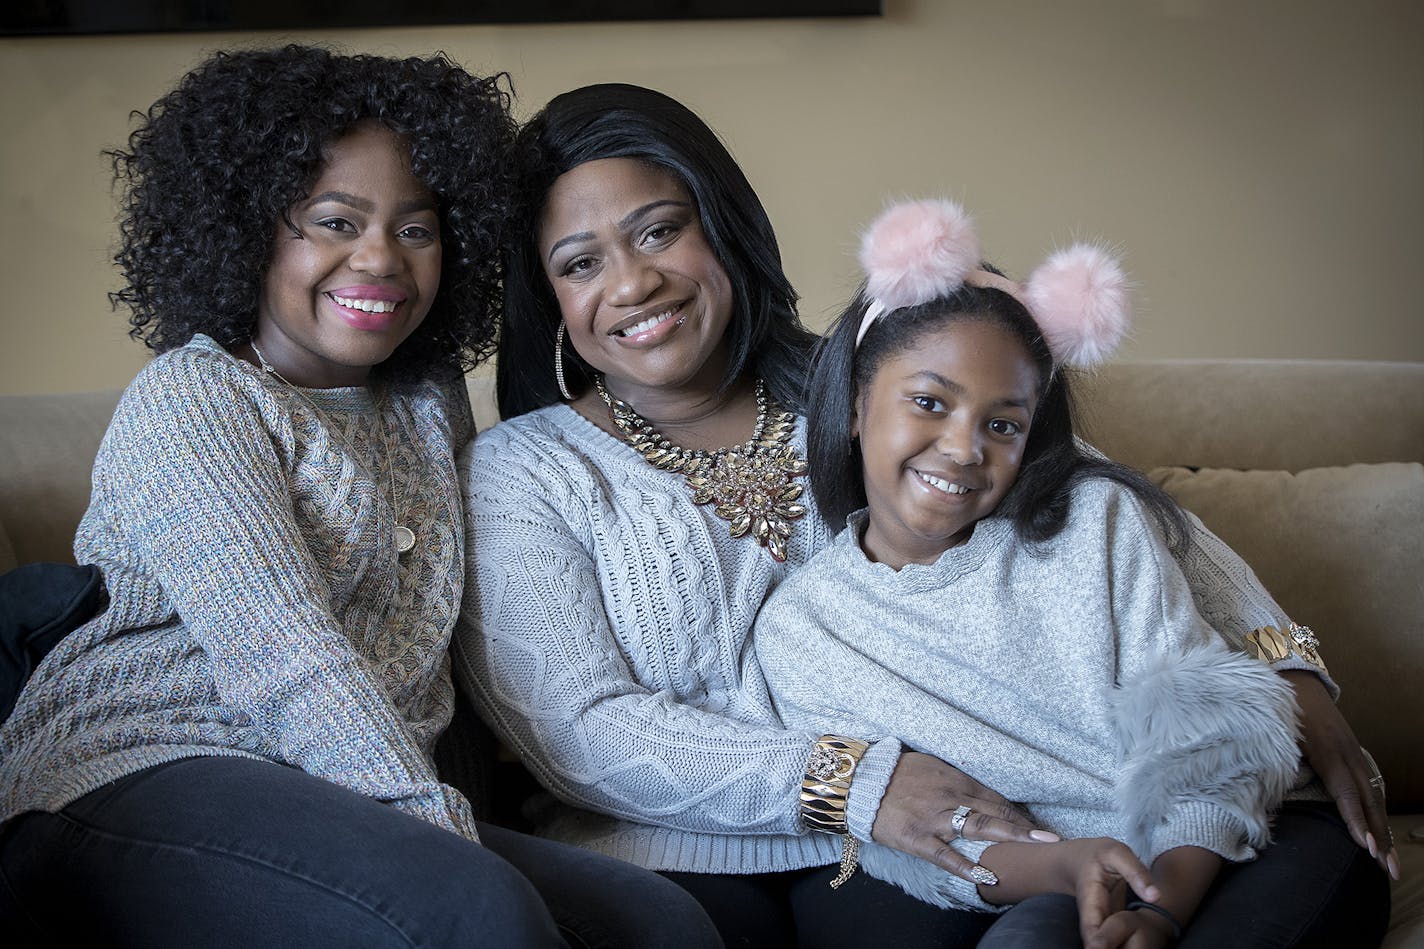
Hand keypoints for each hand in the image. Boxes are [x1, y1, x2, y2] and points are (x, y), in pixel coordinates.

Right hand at [871, 751, 1059, 883]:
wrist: (860, 782)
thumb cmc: (896, 773)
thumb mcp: (931, 766)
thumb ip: (957, 780)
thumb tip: (981, 791)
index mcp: (955, 780)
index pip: (996, 798)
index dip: (1018, 813)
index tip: (1038, 826)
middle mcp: (952, 797)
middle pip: (996, 812)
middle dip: (1026, 825)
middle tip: (1052, 837)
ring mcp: (936, 819)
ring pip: (980, 828)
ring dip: (1011, 837)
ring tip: (1037, 845)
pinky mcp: (919, 839)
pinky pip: (946, 855)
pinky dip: (968, 866)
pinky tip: (988, 874)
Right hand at [1056, 838, 1161, 946]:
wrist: (1079, 859)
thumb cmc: (1097, 855)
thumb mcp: (1117, 854)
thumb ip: (1136, 873)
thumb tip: (1156, 897)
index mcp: (1090, 903)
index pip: (1093, 934)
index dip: (1102, 948)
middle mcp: (1093, 919)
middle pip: (1100, 946)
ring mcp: (1101, 924)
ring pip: (1110, 945)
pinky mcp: (1110, 926)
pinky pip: (1118, 943)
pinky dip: (1128, 947)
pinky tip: (1140, 948)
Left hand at [1284, 670, 1397, 878]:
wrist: (1295, 676)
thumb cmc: (1277, 706)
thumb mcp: (1273, 731)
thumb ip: (1274, 759)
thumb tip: (1264, 790)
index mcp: (1326, 750)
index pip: (1346, 792)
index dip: (1356, 820)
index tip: (1366, 847)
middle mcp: (1346, 753)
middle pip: (1367, 800)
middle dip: (1379, 835)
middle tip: (1386, 868)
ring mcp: (1354, 752)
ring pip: (1373, 795)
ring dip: (1382, 828)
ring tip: (1389, 860)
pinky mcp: (1353, 752)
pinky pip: (1369, 785)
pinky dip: (1377, 811)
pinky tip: (1381, 832)